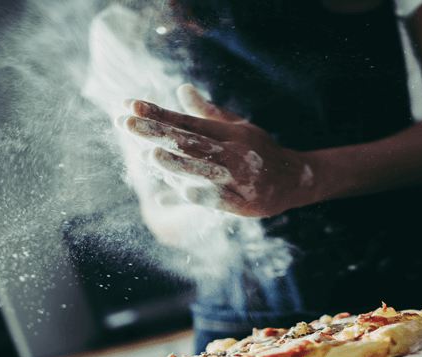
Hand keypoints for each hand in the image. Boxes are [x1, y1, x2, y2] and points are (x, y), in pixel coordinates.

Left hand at [115, 84, 314, 217]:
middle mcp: (233, 151)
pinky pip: (222, 200)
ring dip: (178, 163)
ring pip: (205, 169)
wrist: (295, 180)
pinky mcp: (246, 203)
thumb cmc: (259, 151)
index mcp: (228, 132)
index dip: (158, 114)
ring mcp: (240, 177)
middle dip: (157, 133)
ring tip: (151, 155)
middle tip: (126, 123)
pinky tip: (183, 194)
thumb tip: (181, 89)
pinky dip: (204, 197)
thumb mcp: (236, 128)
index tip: (130, 105)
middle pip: (191, 141)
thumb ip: (206, 113)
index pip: (187, 122)